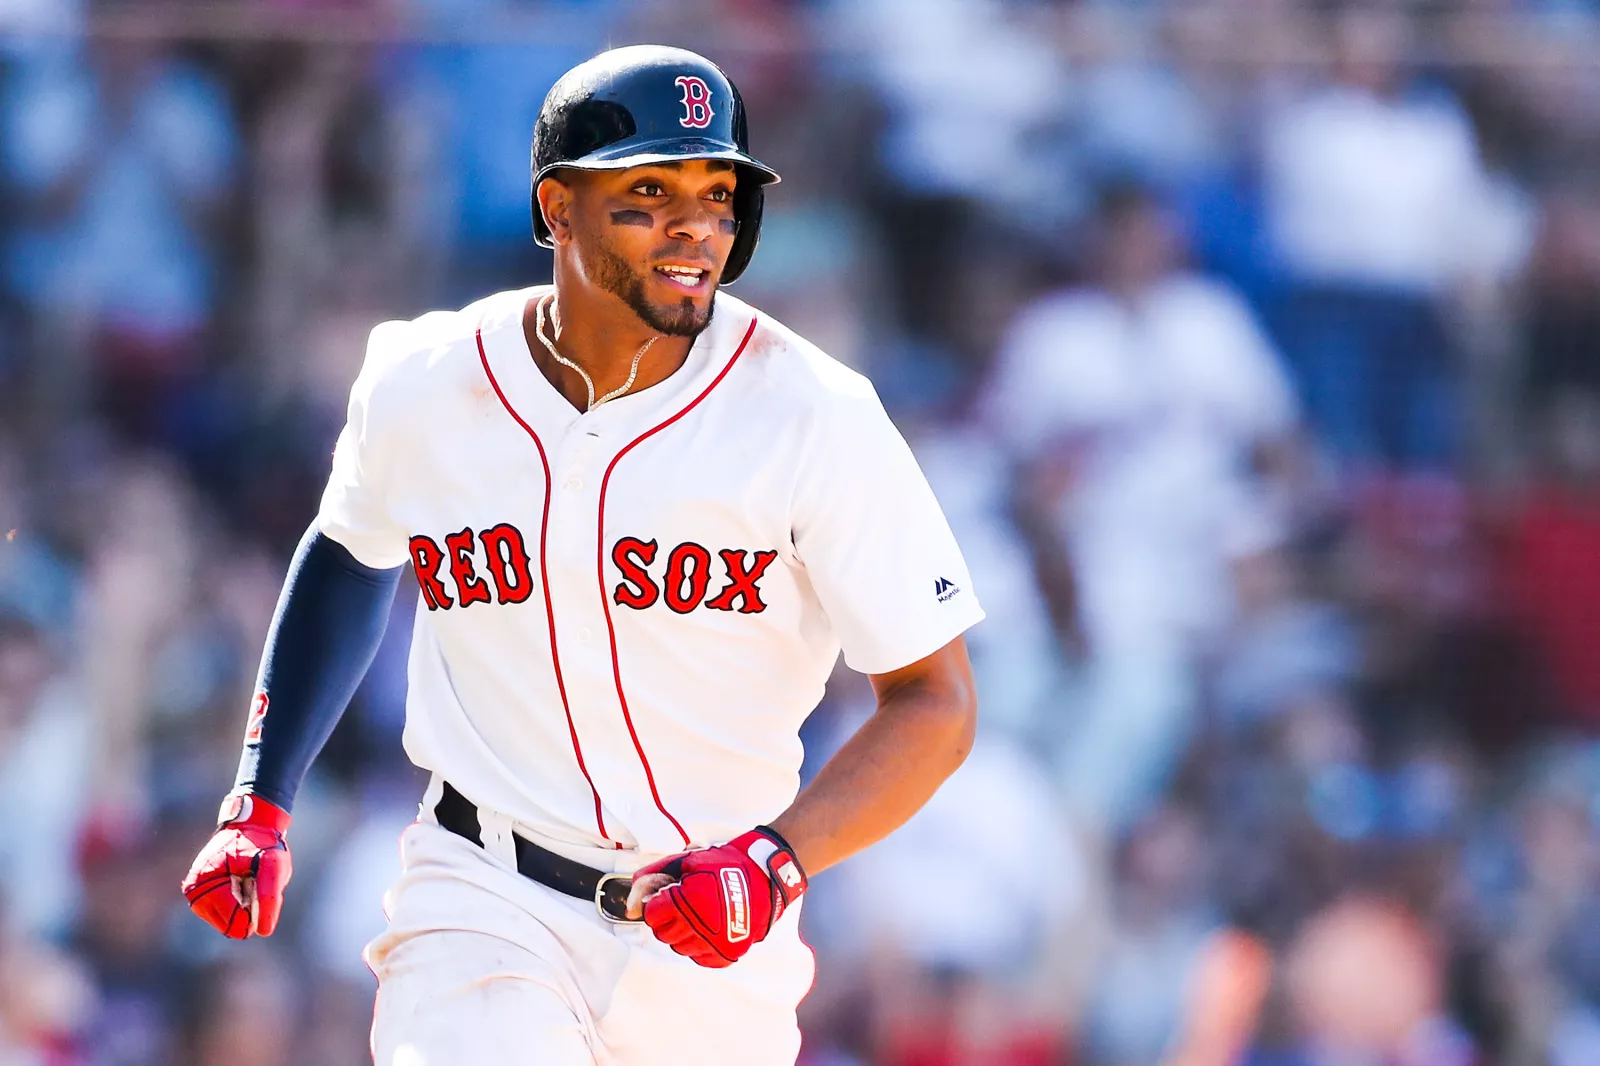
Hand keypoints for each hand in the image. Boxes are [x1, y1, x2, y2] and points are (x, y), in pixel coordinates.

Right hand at [180, 793, 292, 937]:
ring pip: (227, 922)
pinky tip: (241, 882)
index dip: (254, 912)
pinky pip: (226, 913)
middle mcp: (195, 892)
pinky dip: (238, 902)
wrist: (251, 824)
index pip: (234, 923)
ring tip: (247, 880)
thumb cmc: (263, 844)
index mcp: (207, 884)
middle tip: (253, 881)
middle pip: (229, 926)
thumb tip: (263, 931)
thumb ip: (269, 897)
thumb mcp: (275, 865)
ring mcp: (196, 894)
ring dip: (243, 906)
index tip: (259, 886)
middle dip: (247, 909)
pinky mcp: (202, 894)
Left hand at [625, 827, 806, 967]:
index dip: (656, 905)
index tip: (666, 898)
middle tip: (680, 906)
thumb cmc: (725, 865)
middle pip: (663, 935)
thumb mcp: (689, 861)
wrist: (765, 877)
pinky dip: (699, 946)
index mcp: (689, 901)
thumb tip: (632, 892)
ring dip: (682, 933)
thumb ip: (656, 874)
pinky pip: (699, 958)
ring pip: (679, 948)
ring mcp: (715, 943)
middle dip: (666, 920)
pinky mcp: (727, 954)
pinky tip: (708, 928)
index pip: (652, 916)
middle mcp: (700, 926)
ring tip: (697, 915)